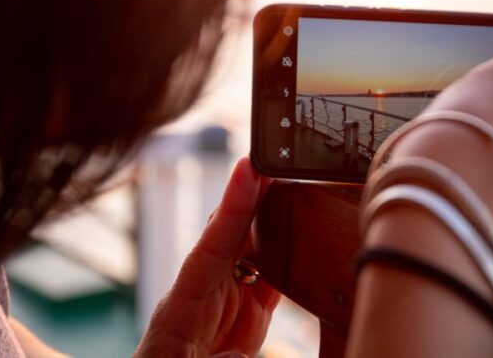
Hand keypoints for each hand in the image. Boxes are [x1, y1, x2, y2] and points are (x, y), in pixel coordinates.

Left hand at [135, 158, 278, 357]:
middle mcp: (209, 290)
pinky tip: (307, 233)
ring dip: (277, 215)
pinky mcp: (250, 312)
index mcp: (185, 303)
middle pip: (237, 232)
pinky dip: (292, 253)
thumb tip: (241, 354)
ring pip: (258, 247)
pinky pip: (275, 275)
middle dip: (257, 193)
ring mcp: (231, 298)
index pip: (212, 244)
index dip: (233, 206)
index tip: (249, 168)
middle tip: (278, 155)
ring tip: (297, 179)